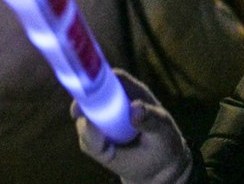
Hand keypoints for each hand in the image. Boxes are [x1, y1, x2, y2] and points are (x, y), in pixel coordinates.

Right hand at [73, 69, 192, 183]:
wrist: (159, 165)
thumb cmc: (164, 139)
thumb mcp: (162, 128)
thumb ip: (149, 119)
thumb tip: (135, 107)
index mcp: (133, 92)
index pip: (114, 78)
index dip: (100, 78)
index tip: (88, 85)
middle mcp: (114, 104)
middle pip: (91, 95)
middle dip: (82, 103)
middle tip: (78, 113)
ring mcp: (103, 121)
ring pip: (85, 120)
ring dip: (90, 133)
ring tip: (110, 148)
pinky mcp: (96, 140)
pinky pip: (87, 141)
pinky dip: (94, 146)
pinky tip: (110, 153)